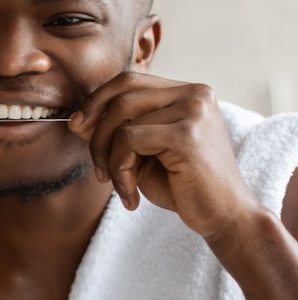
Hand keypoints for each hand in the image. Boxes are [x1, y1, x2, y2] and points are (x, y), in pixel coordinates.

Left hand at [69, 72, 260, 238]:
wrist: (224, 217)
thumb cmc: (182, 186)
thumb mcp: (141, 155)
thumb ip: (113, 133)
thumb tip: (76, 120)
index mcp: (186, 92)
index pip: (128, 81)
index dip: (96, 101)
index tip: (76, 126)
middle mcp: (194, 93)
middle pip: (121, 95)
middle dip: (96, 134)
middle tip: (98, 170)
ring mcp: (193, 110)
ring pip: (121, 119)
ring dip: (108, 158)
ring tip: (120, 187)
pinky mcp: (187, 134)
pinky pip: (129, 140)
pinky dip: (120, 170)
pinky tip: (130, 195)